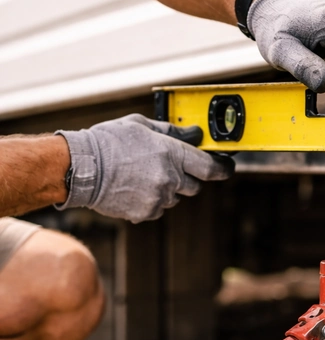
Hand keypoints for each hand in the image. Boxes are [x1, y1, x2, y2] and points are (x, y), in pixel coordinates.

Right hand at [55, 114, 233, 222]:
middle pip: (195, 186)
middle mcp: (169, 179)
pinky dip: (151, 201)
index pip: (211, 167)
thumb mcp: (142, 126)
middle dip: (188, 177)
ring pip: (175, 198)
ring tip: (142, 175)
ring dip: (167, 189)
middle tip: (169, 167)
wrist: (82, 168)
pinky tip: (133, 187)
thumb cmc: (108, 141)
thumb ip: (172, 131)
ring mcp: (158, 198)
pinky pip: (158, 208)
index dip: (223, 168)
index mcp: (171, 154)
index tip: (226, 167)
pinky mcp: (146, 213)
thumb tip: (195, 134)